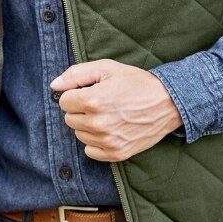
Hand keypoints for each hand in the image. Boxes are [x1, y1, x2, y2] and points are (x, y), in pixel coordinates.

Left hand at [51, 59, 182, 161]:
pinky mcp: (116, 153)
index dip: (76, 94)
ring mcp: (107, 141)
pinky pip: (90, 151)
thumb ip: (76, 74)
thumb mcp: (107, 68)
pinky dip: (96, 141)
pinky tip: (110, 129)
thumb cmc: (136, 83)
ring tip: (109, 115)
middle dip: (81, 109)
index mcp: (93, 100)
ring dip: (88, 125)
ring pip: (79, 134)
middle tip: (101, 102)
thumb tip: (54, 86)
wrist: (167, 102)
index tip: (91, 91)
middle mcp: (98, 123)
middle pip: (69, 119)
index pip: (64, 101)